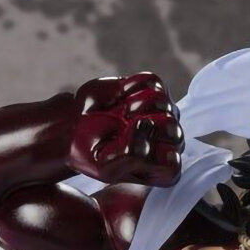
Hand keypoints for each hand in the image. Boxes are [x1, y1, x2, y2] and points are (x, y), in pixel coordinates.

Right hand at [68, 71, 183, 188]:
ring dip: (136, 105)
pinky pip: (152, 82)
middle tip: (122, 126)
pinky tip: (122, 96)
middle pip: (173, 131)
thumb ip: (130, 155)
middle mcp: (166, 142)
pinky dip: (132, 86)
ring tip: (121, 113)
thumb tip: (145, 124)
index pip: (172, 164)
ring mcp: (162, 113)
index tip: (126, 146)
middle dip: (142, 125)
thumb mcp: (105, 166)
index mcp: (158, 168)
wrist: (75, 126)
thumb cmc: (91, 151)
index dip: (150, 152)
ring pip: (163, 103)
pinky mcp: (153, 90)